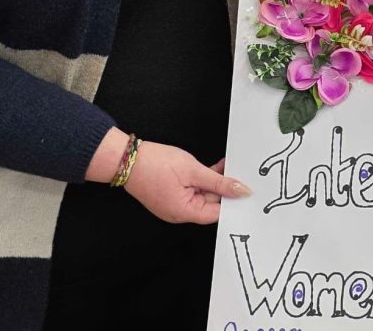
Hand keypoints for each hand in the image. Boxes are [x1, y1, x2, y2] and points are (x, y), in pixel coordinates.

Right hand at [123, 142, 251, 224]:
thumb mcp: (193, 171)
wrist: (126, 158)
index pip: (217, 213)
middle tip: (240, 173)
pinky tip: (216, 167)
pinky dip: (204, 179)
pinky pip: (193, 189)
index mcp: (184, 212)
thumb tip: (240, 191)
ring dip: (215, 181)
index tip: (246, 191)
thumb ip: (219, 182)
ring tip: (228, 165)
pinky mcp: (171, 194)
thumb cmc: (155, 165)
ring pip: (203, 194)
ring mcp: (174, 203)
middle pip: (210, 204)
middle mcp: (179, 213)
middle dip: (224, 188)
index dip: (232, 202)